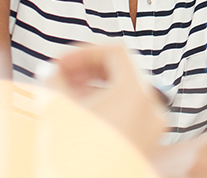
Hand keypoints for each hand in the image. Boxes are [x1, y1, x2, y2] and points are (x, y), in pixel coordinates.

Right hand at [46, 44, 166, 157]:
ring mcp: (153, 129)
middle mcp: (152, 108)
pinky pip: (131, 114)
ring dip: (97, 88)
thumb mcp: (57, 110)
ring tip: (66, 96)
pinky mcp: (147, 146)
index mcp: (136, 93)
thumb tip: (52, 69)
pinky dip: (108, 108)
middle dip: (89, 70)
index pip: (116, 52)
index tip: (60, 61)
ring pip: (128, 94)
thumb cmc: (72, 156)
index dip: (84, 51)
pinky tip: (81, 117)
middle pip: (124, 71)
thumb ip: (55, 80)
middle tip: (61, 75)